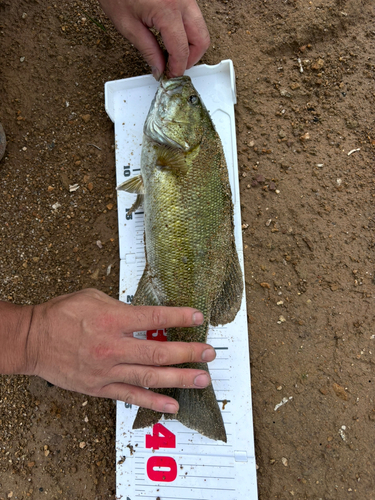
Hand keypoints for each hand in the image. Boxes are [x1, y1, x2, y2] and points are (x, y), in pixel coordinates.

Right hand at [24, 289, 215, 412]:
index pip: (154, 318)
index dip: (179, 316)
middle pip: (158, 352)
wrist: (33, 340)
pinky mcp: (100, 387)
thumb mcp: (93, 297)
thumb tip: (146, 316)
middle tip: (209, 353)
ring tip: (202, 379)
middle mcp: (113, 346)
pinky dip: (153, 402)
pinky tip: (173, 406)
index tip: (198, 316)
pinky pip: (131, 396)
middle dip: (188, 352)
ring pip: (150, 377)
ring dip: (179, 379)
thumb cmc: (61, 314)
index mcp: (112, 319)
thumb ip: (122, 307)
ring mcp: (107, 370)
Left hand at [98, 0, 209, 77]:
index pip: (181, 50)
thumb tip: (159, 69)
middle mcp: (182, 1)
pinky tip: (172, 37)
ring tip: (172, 53)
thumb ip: (147, 50)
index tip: (170, 76)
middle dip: (191, 59)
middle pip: (201, 40)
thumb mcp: (127, 25)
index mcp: (167, 11)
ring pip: (201, 28)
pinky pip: (194, 17)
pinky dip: (188, 31)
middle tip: (175, 67)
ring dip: (191, 45)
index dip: (177, 68)